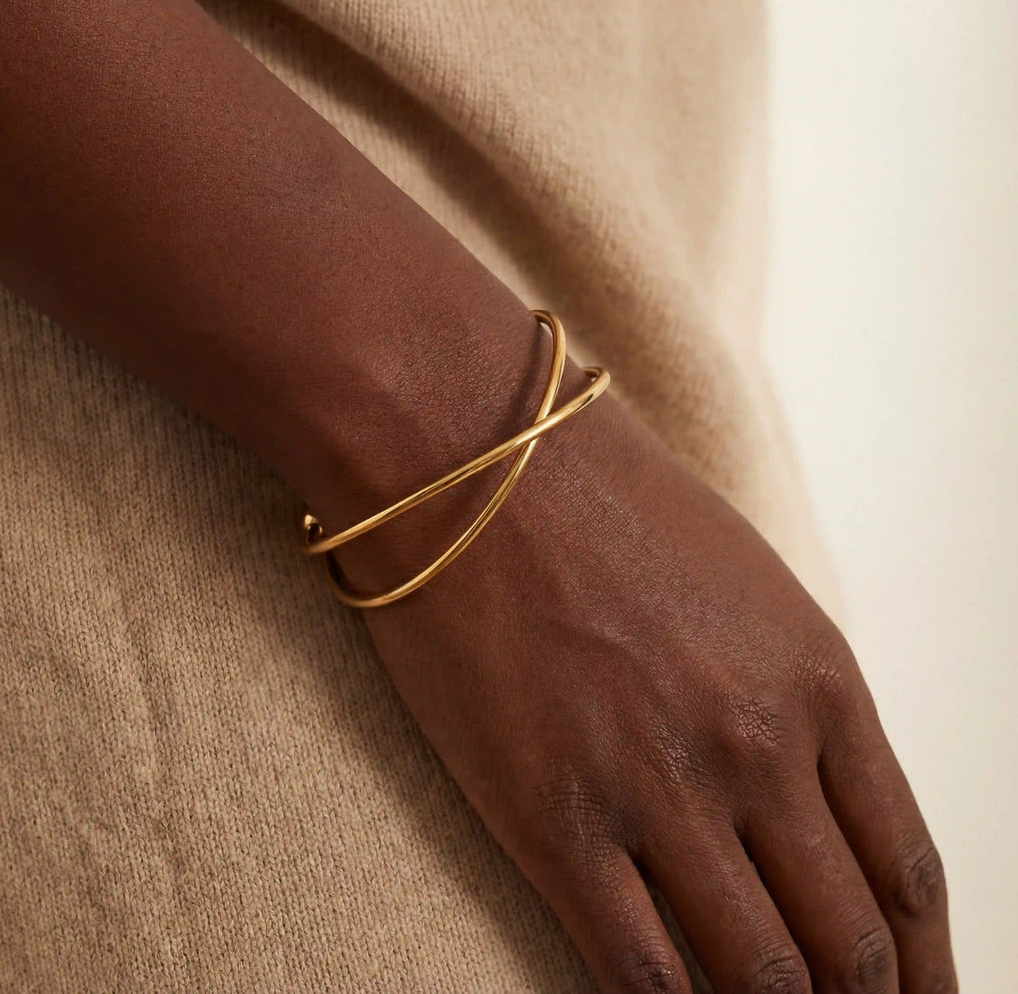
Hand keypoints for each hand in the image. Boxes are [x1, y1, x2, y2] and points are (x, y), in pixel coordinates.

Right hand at [347, 381, 956, 993]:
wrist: (470, 453)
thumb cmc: (602, 500)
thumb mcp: (739, 581)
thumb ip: (788, 692)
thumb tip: (807, 802)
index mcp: (814, 679)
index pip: (903, 869)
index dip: (925, 964)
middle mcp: (754, 745)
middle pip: (846, 945)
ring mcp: (655, 788)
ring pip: (753, 977)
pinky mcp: (551, 817)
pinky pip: (634, 971)